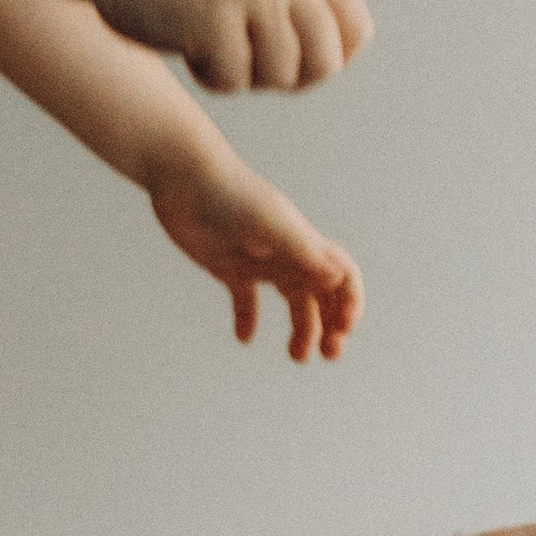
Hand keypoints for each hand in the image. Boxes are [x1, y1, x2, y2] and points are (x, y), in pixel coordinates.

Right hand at [94, 0, 371, 93]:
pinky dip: (211, 78)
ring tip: (216, 52)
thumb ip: (301, 5)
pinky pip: (233, 80)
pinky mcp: (213, 17)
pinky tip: (188, 50)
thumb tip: (341, 58)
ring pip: (280, 75)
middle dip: (291, 79)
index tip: (290, 60)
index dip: (327, 59)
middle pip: (325, 62)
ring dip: (247, 79)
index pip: (355, 30)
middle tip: (252, 67)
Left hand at [143, 138, 361, 362]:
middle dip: (331, 326)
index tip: (342, 329)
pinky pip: (246, 300)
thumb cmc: (230, 195)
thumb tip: (337, 278)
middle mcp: (287, 254)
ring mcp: (259, 261)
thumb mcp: (270, 226)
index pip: (342, 276)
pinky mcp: (228, 266)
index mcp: (304, 244)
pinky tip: (244, 338)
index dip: (349, 303)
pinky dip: (248, 319)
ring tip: (297, 357)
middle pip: (321, 296)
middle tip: (328, 355)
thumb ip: (303, 252)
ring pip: (291, 301)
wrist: (185, 177)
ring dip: (301, 330)